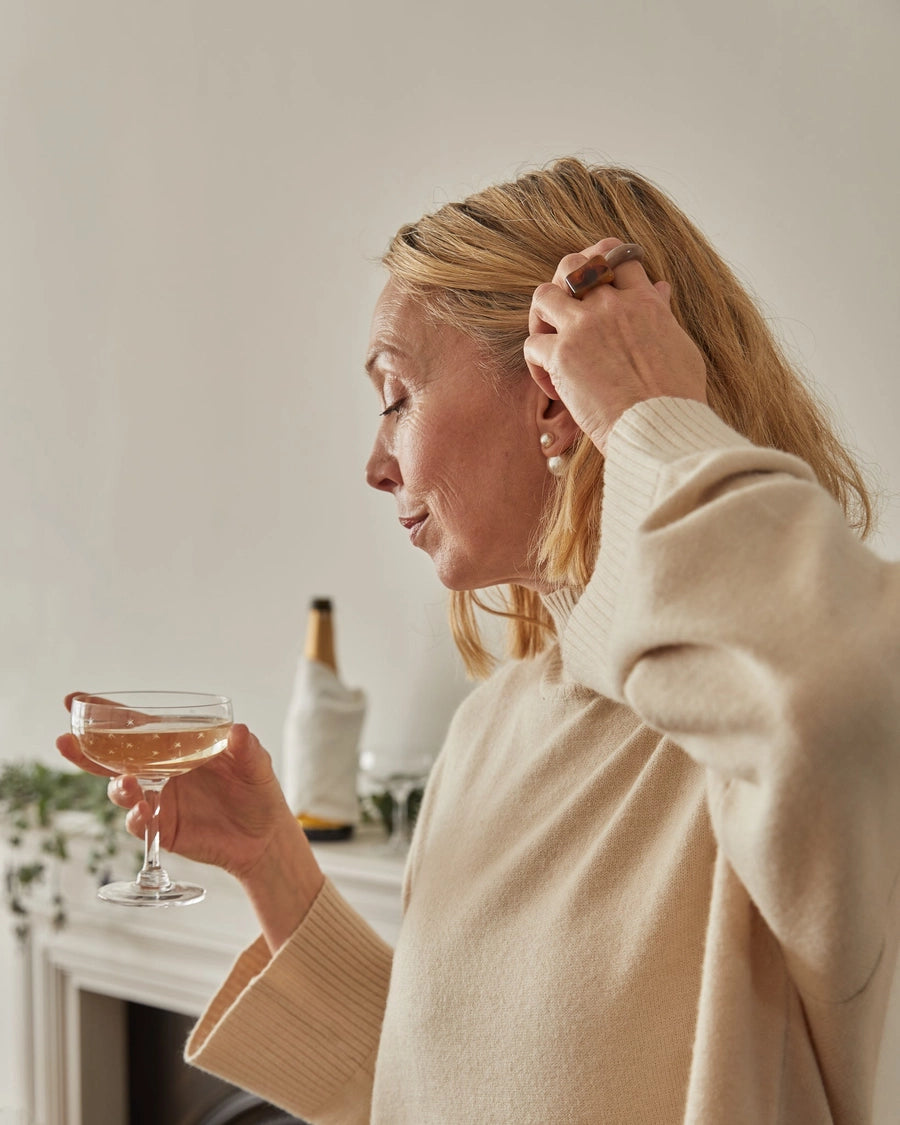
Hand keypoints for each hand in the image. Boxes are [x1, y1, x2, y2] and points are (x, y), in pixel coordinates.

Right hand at [57, 694, 305, 883]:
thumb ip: (246, 748)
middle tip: (66, 740)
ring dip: (116, 785)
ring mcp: (159, 800)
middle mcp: (160, 771)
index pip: (136, 726)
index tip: (75, 699)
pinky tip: (142, 812)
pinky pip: (140, 823)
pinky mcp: (163, 829)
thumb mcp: (256, 764)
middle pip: (115, 757)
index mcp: (177, 745)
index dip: (107, 713)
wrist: (264, 838)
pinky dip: (137, 818)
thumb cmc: (257, 790)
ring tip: (125, 783)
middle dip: (87, 749)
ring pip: (123, 790)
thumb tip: (238, 731)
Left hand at [523, 238, 707, 451]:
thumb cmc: (677, 396)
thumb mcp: (679, 344)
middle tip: (565, 309)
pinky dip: (536, 365)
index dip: (601, 263)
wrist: (660, 426)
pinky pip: (532, 345)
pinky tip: (553, 387)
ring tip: (549, 342)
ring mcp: (582, 328)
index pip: (615, 256)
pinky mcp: (561, 357)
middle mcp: (610, 306)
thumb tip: (661, 289)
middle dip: (563, 281)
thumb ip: (662, 312)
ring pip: (542, 295)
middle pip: (573, 265)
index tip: (598, 284)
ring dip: (540, 317)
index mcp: (643, 300)